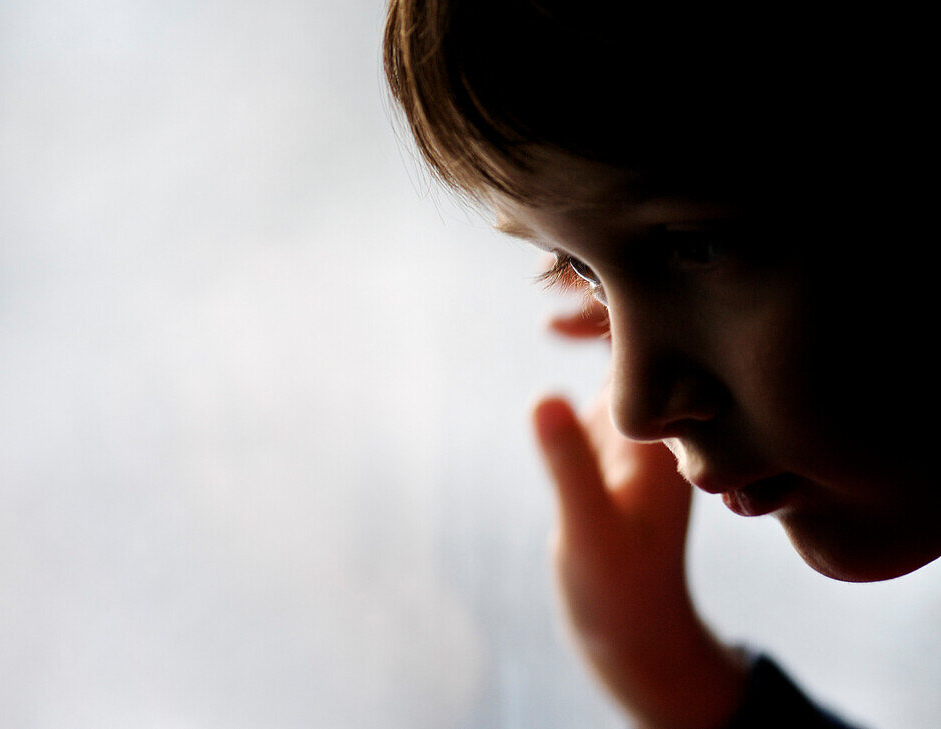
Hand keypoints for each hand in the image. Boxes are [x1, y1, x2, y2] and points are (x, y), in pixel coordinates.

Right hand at [534, 300, 747, 728]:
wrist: (634, 629)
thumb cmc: (619, 589)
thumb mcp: (589, 529)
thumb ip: (570, 464)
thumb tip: (544, 396)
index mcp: (674, 426)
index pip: (659, 332)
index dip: (615, 291)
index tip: (561, 280)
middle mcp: (669, 413)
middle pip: (649, 320)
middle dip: (601, 282)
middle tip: (544, 264)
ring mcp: (645, 419)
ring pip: (632, 338)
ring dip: (593, 302)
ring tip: (546, 277)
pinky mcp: (621, 432)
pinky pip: (611, 365)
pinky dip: (583, 335)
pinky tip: (552, 328)